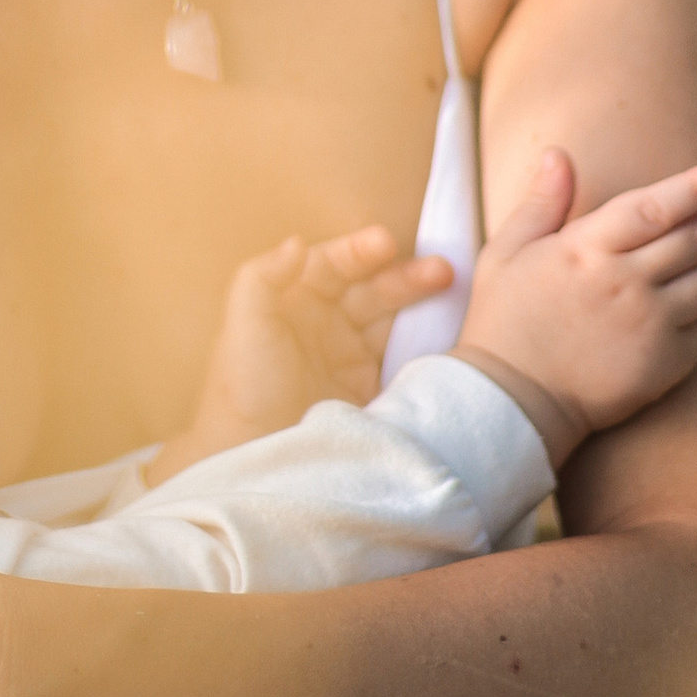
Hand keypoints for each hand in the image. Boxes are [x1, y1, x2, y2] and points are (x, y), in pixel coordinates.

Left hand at [145, 225, 453, 484]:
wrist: (254, 453)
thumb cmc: (243, 384)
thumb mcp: (245, 324)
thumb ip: (263, 277)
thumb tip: (297, 242)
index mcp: (297, 297)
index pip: (336, 264)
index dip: (361, 251)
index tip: (385, 243)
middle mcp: (328, 320)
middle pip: (373, 288)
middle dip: (406, 276)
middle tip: (441, 270)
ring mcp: (352, 354)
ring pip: (394, 318)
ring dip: (422, 304)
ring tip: (452, 290)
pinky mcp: (371, 388)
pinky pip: (404, 358)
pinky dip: (426, 345)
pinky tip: (449, 334)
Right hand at [457, 147, 696, 466]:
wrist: (511, 402)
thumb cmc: (504, 321)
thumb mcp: (506, 251)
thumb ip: (541, 202)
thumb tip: (559, 154)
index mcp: (587, 248)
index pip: (657, 205)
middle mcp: (625, 282)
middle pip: (696, 238)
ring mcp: (649, 325)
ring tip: (691, 263)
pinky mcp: (664, 365)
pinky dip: (692, 319)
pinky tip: (667, 317)